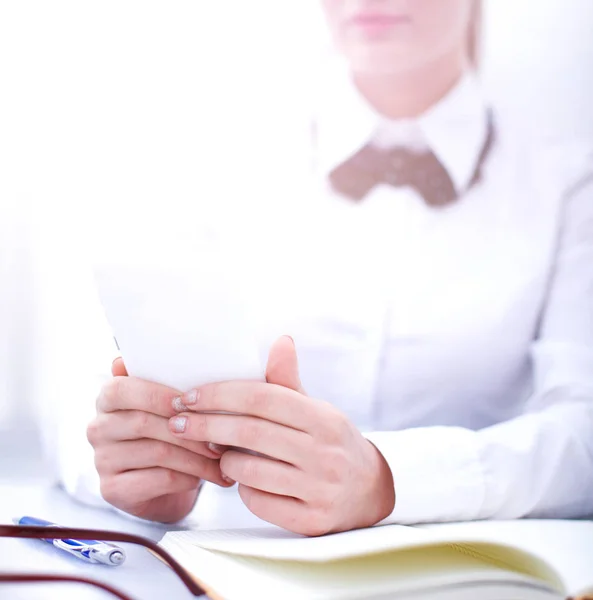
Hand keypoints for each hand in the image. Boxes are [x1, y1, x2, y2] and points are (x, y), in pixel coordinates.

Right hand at [87, 358, 232, 522]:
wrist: (164, 486)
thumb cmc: (171, 432)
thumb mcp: (169, 404)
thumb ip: (167, 380)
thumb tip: (159, 357)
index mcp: (108, 397)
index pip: (123, 389)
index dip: (157, 395)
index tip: (191, 400)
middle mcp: (98, 427)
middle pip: (143, 422)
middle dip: (189, 428)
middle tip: (221, 433)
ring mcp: (102, 460)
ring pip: (157, 452)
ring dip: (197, 455)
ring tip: (223, 457)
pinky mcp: (112, 489)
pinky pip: (159, 478)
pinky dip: (190, 476)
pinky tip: (208, 474)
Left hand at [168, 337, 395, 535]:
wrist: (369, 490)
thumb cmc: (330, 441)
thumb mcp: (315, 409)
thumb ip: (289, 380)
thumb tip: (280, 340)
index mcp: (324, 418)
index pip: (262, 398)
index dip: (221, 395)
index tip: (189, 396)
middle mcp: (324, 453)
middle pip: (250, 433)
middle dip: (205, 425)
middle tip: (177, 422)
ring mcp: (319, 490)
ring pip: (248, 470)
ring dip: (223, 459)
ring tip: (219, 452)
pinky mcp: (309, 521)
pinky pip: (257, 501)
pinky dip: (242, 487)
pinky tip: (245, 479)